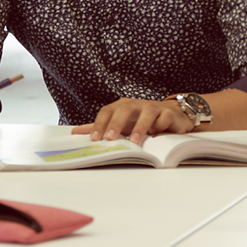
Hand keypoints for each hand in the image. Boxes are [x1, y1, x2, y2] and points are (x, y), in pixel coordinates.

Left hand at [70, 98, 194, 144]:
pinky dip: (161, 125)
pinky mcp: (168, 113)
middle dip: (116, 123)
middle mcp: (136, 105)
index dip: (99, 124)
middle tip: (110, 139)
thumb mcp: (120, 124)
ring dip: (140, 126)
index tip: (93, 138)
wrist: (170, 114)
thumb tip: (76, 132)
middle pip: (124, 109)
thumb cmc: (141, 119)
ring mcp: (153, 108)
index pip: (107, 111)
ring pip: (147, 112)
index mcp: (122, 107)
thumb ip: (100, 127)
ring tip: (135, 141)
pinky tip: (157, 134)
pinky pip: (165, 117)